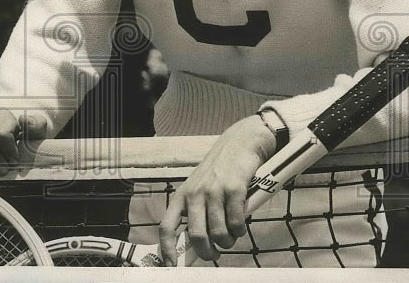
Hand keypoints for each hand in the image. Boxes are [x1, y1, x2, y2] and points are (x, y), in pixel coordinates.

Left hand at [159, 115, 275, 264]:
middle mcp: (194, 193)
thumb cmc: (220, 170)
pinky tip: (241, 223)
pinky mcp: (234, 189)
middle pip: (197, 236)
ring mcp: (213, 191)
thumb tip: (195, 246)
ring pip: (219, 233)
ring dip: (228, 241)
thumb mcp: (199, 188)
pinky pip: (237, 223)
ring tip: (232, 234)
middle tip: (215, 253)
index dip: (167, 250)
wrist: (240, 142)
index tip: (171, 266)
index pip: (166, 226)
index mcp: (181, 195)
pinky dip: (241, 229)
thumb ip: (196, 213)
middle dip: (208, 252)